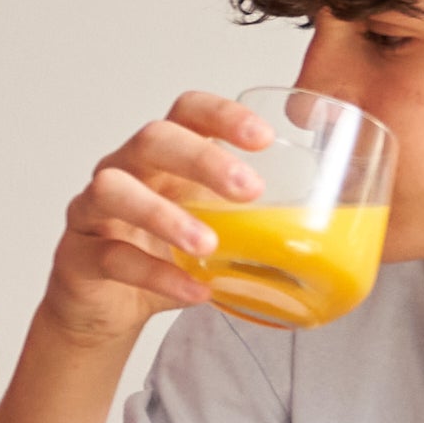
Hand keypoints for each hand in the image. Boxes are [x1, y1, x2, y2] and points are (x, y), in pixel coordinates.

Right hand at [45, 91, 271, 348]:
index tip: (264, 137)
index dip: (222, 115)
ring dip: (164, 214)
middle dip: (201, 158)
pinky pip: (111, 256)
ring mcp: (93, 211)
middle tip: (248, 189)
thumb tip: (346, 236)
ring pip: (115, 190)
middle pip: (151, 139)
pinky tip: (192, 291)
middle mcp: (123, 171)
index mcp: (163, 158)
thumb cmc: (163, 257)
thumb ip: (258, 224)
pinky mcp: (77, 255)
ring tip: (207, 244)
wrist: (106, 309)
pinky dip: (155, 273)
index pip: (186, 112)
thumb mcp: (214, 231)